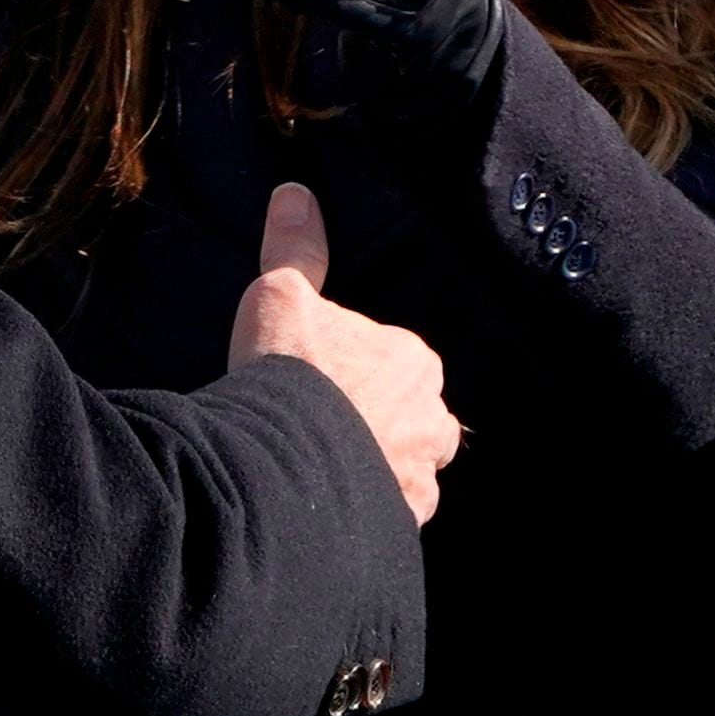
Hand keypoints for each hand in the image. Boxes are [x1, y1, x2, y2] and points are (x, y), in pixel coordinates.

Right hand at [230, 182, 458, 522]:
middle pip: (411, 417)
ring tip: (329, 475)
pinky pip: (392, 515)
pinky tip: (335, 510)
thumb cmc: (289, 372)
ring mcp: (421, 475)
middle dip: (378, 424)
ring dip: (379, 469)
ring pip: (408, 468)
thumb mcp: (281, 295)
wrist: (283, 464)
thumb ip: (294, 247)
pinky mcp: (403, 522)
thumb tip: (296, 192)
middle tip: (322, 430)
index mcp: (415, 360)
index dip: (352, 370)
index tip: (318, 382)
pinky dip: (370, 512)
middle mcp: (433, 419)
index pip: (393, 361)